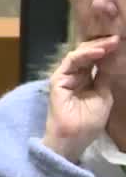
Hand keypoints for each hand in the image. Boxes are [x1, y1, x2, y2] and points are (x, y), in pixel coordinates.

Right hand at [43, 35, 120, 161]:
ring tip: (111, 43)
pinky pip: (71, 62)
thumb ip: (104, 77)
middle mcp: (74, 76)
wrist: (75, 138)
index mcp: (86, 79)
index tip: (121, 43)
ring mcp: (65, 77)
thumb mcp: (104, 95)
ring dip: (95, 47)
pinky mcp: (57, 80)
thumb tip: (110, 58)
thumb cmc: (89, 122)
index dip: (107, 51)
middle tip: (117, 39)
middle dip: (102, 45)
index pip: (95, 60)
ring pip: (78, 55)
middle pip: (87, 54)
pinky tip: (99, 52)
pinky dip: (84, 55)